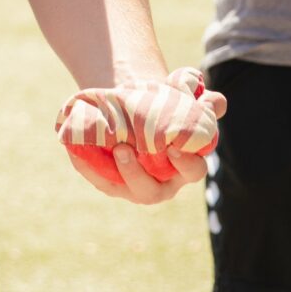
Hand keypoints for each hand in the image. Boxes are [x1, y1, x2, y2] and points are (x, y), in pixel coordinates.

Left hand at [58, 74, 226, 205]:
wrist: (138, 109)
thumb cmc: (167, 107)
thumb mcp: (186, 100)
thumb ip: (205, 102)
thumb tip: (215, 103)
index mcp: (186, 166)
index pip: (193, 171)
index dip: (186, 163)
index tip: (174, 146)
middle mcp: (162, 182)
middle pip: (152, 191)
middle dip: (137, 174)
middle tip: (125, 149)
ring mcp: (134, 185)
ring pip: (124, 188)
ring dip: (114, 172)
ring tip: (109, 148)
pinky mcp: (111, 181)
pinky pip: (98, 177)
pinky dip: (86, 165)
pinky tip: (75, 147)